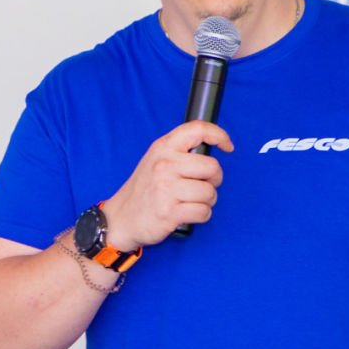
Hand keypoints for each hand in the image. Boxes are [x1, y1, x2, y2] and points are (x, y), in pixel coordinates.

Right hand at [103, 121, 233, 250]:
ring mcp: (166, 189)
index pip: (197, 129)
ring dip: (207, 201)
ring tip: (190, 202)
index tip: (227, 146)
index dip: (219, 135)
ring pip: (210, 193)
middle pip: (212, 167)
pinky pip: (203, 212)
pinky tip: (187, 214)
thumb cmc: (144, 190)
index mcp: (163, 148)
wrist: (120, 219)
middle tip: (201, 186)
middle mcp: (165, 165)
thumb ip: (179, 151)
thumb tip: (213, 146)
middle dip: (214, 180)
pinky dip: (201, 216)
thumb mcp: (155, 159)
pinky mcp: (169, 212)